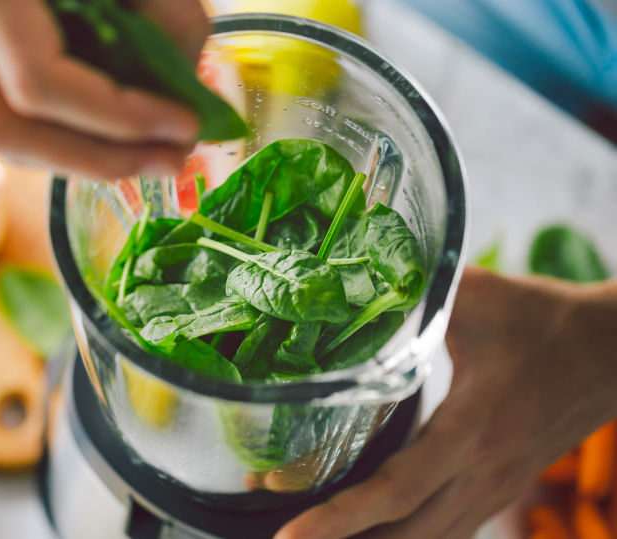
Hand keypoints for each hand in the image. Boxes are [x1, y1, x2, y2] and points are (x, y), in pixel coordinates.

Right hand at [0, 0, 208, 178]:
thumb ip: (170, 21)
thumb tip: (187, 103)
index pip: (39, 82)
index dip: (120, 119)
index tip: (187, 124)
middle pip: (7, 130)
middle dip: (101, 159)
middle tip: (173, 159)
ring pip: (3, 134)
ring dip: (87, 157)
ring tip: (157, 151)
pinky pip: (12, 114)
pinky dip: (72, 135)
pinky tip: (123, 132)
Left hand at [276, 267, 616, 538]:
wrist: (612, 351)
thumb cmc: (549, 323)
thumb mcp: (482, 297)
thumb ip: (420, 289)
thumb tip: (362, 277)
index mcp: (471, 429)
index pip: (396, 489)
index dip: (339, 517)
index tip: (289, 532)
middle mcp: (481, 474)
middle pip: (403, 535)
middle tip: (280, 536)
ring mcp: (494, 489)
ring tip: (317, 536)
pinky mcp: (500, 487)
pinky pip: (446, 531)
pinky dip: (404, 536)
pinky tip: (375, 528)